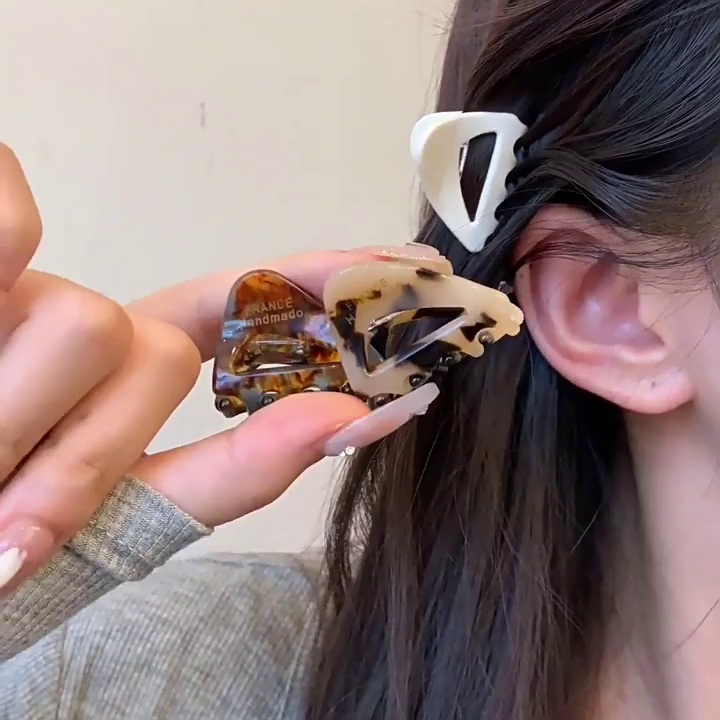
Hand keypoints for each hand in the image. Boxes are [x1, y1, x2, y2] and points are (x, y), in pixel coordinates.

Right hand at [0, 148, 438, 592]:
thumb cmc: (16, 548)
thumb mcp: (132, 515)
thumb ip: (239, 470)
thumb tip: (354, 419)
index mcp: (128, 364)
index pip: (238, 301)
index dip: (318, 278)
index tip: (404, 266)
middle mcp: (79, 315)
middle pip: (152, 343)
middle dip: (92, 449)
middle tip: (11, 527)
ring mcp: (18, 293)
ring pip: (89, 322)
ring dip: (31, 438)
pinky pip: (7, 227)